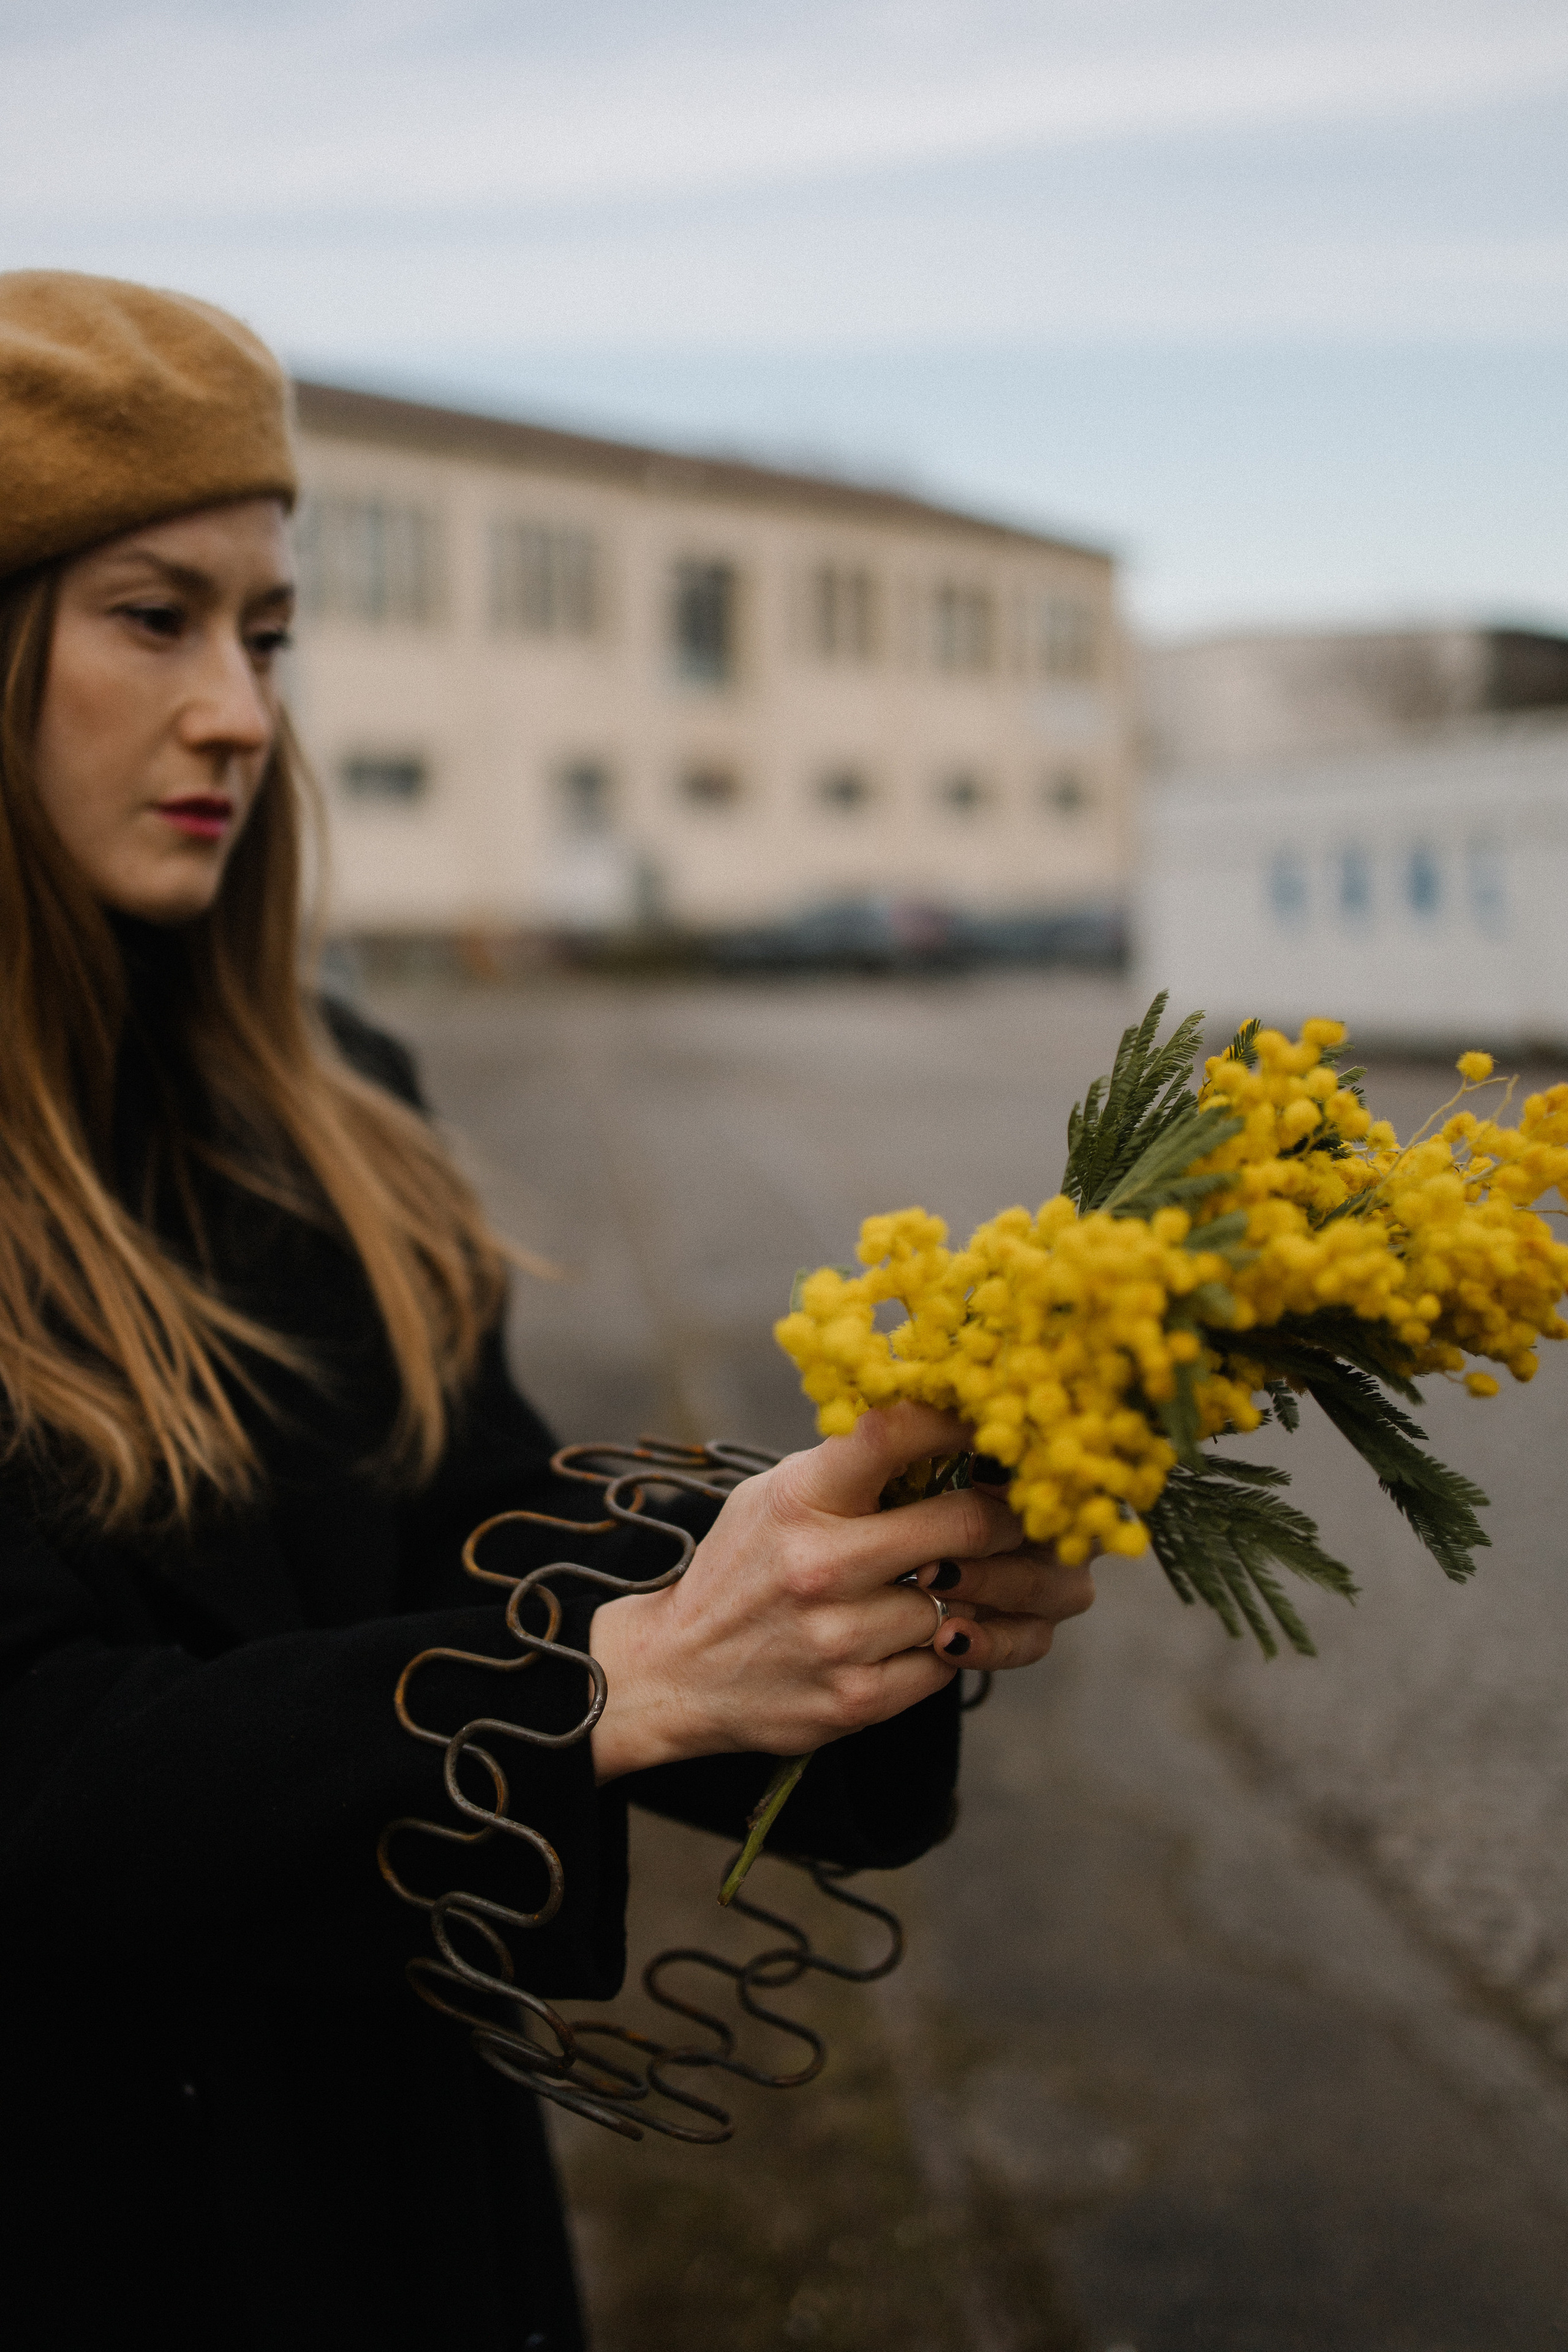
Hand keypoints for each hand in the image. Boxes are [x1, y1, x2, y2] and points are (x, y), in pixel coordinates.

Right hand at [588, 1403, 1094, 1783]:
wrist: (675, 1672)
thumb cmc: (742, 1568)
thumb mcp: (777, 1495)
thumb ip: (853, 1465)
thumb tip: (953, 1419)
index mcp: (801, 1499)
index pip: (898, 1433)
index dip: (963, 1419)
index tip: (996, 1421)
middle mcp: (821, 1567)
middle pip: (967, 1525)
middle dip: (1013, 1516)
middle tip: (1028, 1510)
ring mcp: (842, 1640)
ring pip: (967, 1601)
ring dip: (990, 1588)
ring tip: (991, 1574)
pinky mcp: (857, 1701)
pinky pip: (948, 1663)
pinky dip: (957, 1644)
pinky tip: (941, 1629)